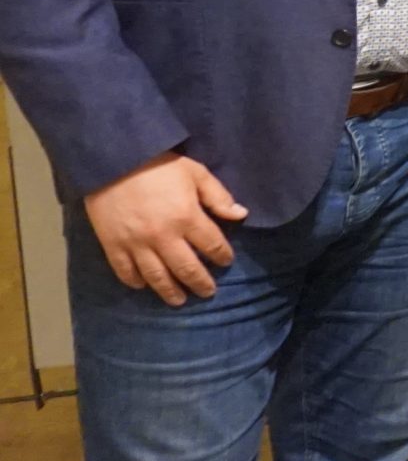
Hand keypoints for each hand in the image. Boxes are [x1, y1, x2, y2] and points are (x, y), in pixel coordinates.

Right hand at [82, 152, 248, 304]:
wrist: (113, 160)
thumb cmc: (159, 165)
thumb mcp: (196, 173)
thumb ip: (218, 196)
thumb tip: (241, 215)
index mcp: (187, 217)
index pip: (212, 245)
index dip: (222, 256)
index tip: (226, 261)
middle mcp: (163, 237)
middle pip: (186, 268)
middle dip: (200, 283)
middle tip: (207, 293)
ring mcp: (136, 244)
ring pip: (157, 276)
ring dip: (170, 291)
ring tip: (179, 300)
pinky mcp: (113, 245)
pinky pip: (125, 271)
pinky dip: (135, 282)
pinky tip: (143, 286)